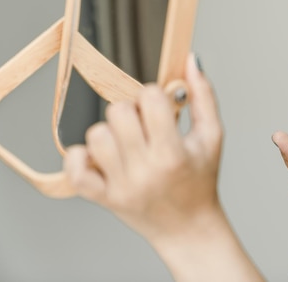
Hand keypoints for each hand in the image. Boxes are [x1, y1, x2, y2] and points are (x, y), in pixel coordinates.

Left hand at [63, 53, 222, 243]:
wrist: (188, 227)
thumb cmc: (202, 179)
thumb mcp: (212, 136)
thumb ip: (204, 96)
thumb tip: (191, 60)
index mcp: (173, 154)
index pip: (149, 99)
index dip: (155, 95)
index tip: (162, 107)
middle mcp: (144, 171)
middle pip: (117, 112)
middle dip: (131, 110)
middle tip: (144, 124)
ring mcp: (120, 186)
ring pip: (96, 135)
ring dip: (110, 132)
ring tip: (127, 141)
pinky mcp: (103, 198)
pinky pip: (75, 170)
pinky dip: (81, 157)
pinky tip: (101, 156)